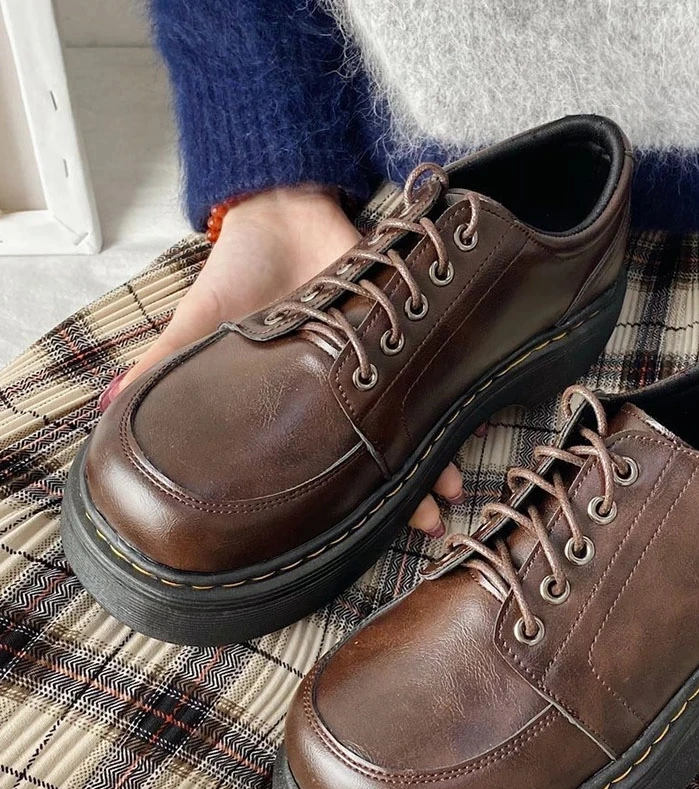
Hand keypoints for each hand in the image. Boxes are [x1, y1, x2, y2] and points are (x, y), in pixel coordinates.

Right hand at [98, 185, 462, 535]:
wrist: (280, 212)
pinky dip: (448, 398)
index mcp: (300, 406)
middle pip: (381, 454)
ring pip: (413, 424)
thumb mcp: (199, 329)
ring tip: (451, 494)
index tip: (354, 541)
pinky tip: (465, 423)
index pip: (326, 467)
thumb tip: (108, 409)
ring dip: (434, 460)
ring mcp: (379, 365)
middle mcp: (346, 394)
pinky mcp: (406, 330)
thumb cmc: (241, 275)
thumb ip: (163, 366)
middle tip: (427, 528)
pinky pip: (433, 373)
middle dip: (403, 495)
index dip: (342, 503)